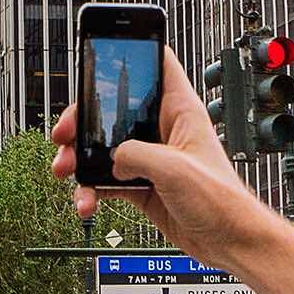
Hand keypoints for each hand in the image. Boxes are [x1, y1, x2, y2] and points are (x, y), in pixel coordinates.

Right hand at [50, 50, 284, 270]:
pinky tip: (86, 201)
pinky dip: (90, 189)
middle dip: (83, 120)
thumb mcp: (174, 168)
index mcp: (179, 111)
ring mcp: (150, 158)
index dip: (133, 52)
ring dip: (80, 159)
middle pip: (114, 109)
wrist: (228, 241)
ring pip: (103, 147)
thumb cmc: (220, 201)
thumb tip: (112, 159)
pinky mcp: (141, 184)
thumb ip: (135, 154)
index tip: (103, 52)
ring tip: (67, 171)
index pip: (158, 64)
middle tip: (65, 133)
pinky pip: (105, 179)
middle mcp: (162, 130)